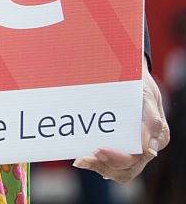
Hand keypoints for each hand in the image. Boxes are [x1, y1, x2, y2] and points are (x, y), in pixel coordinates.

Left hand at [72, 62, 169, 182]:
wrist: (131, 69)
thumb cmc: (140, 80)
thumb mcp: (146, 93)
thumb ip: (151, 119)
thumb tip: (149, 151)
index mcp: (158, 136)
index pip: (137, 157)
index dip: (117, 158)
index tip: (97, 149)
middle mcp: (147, 146)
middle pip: (127, 169)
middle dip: (104, 166)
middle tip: (82, 159)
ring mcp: (136, 147)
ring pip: (120, 170)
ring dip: (99, 167)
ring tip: (81, 160)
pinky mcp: (123, 144)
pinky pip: (113, 162)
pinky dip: (99, 163)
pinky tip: (84, 158)